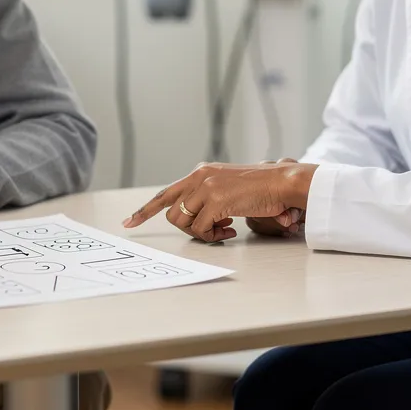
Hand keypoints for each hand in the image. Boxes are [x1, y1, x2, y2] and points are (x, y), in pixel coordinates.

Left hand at [122, 161, 317, 241]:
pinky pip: (201, 229)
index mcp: (200, 173)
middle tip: (211, 231)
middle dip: (186, 228)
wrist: (282, 182)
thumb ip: (208, 196)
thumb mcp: (228, 187)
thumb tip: (195, 219)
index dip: (145, 210)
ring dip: (201, 232)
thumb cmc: (261, 189)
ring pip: (183, 222)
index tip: (128, 223)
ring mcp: (206, 188)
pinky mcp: (216, 200)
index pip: (166, 193)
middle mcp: (199, 177)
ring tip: (224, 228)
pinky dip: (214, 235)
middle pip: (171, 212)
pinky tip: (231, 228)